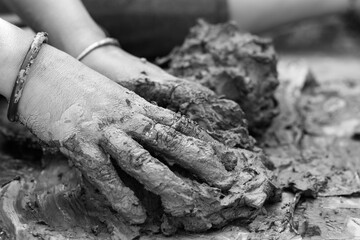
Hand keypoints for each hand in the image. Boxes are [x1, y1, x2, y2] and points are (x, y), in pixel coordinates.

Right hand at [18, 45, 275, 231]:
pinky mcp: (80, 144)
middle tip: (222, 182)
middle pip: (169, 141)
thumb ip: (140, 112)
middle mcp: (126, 117)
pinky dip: (120, 195)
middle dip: (199, 163)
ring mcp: (104, 131)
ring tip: (189, 206)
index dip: (202, 143)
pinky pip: (105, 174)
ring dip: (167, 184)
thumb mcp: (119, 97)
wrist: (43, 73)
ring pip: (142, 160)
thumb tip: (162, 134)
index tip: (222, 160)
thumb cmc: (84, 87)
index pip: (178, 124)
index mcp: (138, 105)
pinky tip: (135, 214)